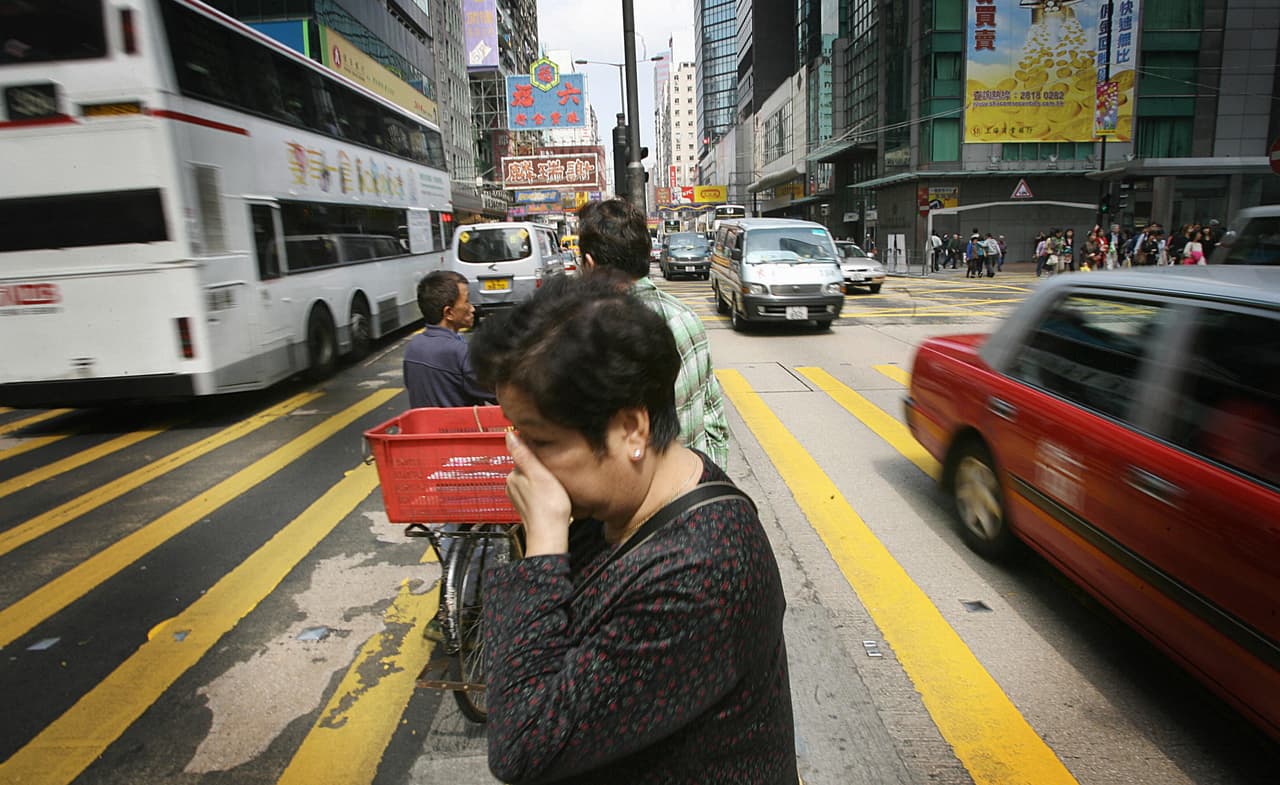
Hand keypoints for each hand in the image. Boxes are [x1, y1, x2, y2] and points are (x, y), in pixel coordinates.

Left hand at [505, 431, 571, 555]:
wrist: (551, 536)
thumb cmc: (549, 506)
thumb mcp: (539, 473)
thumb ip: (524, 453)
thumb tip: (510, 434)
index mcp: (513, 476)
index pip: (524, 454)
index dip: (539, 454)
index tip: (550, 458)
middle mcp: (512, 486)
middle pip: (528, 467)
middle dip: (540, 467)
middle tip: (556, 471)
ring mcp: (519, 498)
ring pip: (531, 480)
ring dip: (542, 479)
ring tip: (556, 484)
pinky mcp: (527, 507)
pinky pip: (534, 492)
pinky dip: (543, 491)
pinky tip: (552, 495)